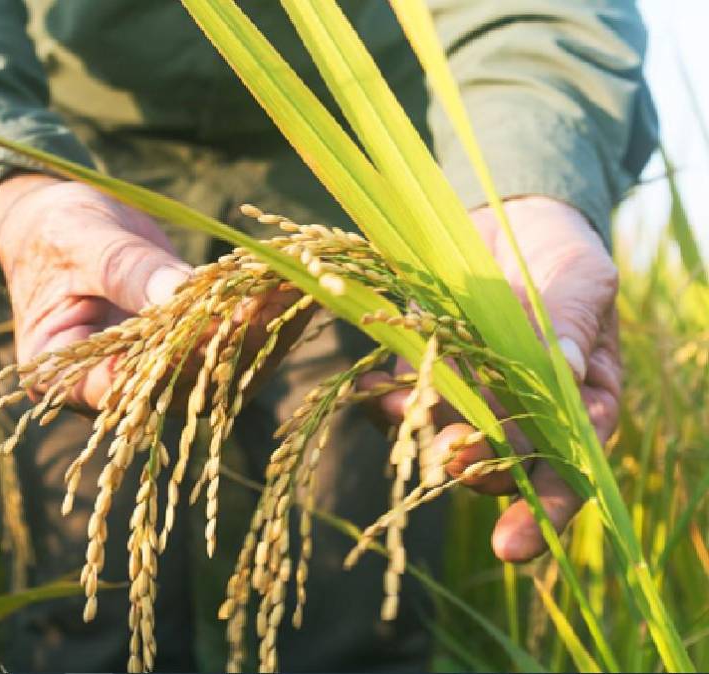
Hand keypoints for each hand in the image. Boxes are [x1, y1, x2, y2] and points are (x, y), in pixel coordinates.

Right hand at [0, 175, 305, 409]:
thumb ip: (126, 272)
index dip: (176, 361)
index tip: (223, 322)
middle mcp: (117, 393)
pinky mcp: (189, 354)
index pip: (125, 387)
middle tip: (281, 296)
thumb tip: (180, 294)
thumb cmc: (54, 233)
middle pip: (183, 384)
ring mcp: (157, 377)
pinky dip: (264, 315)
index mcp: (67, 378)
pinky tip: (295, 283)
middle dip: (237, 340)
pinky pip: (231, 345)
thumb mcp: (81, 243)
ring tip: (303, 285)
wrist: (59, 225)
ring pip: (219, 372)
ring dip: (264, 330)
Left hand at [365, 196, 619, 562]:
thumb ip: (573, 320)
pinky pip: (403, 398)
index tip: (511, 545)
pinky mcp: (424, 366)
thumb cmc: (562, 251)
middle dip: (476, 470)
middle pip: (502, 464)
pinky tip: (376, 393)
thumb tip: (564, 368)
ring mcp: (469, 392)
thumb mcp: (582, 278)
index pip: (569, 469)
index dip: (544, 510)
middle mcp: (522, 411)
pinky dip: (387, 401)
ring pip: (445, 436)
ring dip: (423, 437)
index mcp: (578, 402)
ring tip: (402, 419)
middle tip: (452, 463)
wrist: (509, 213)